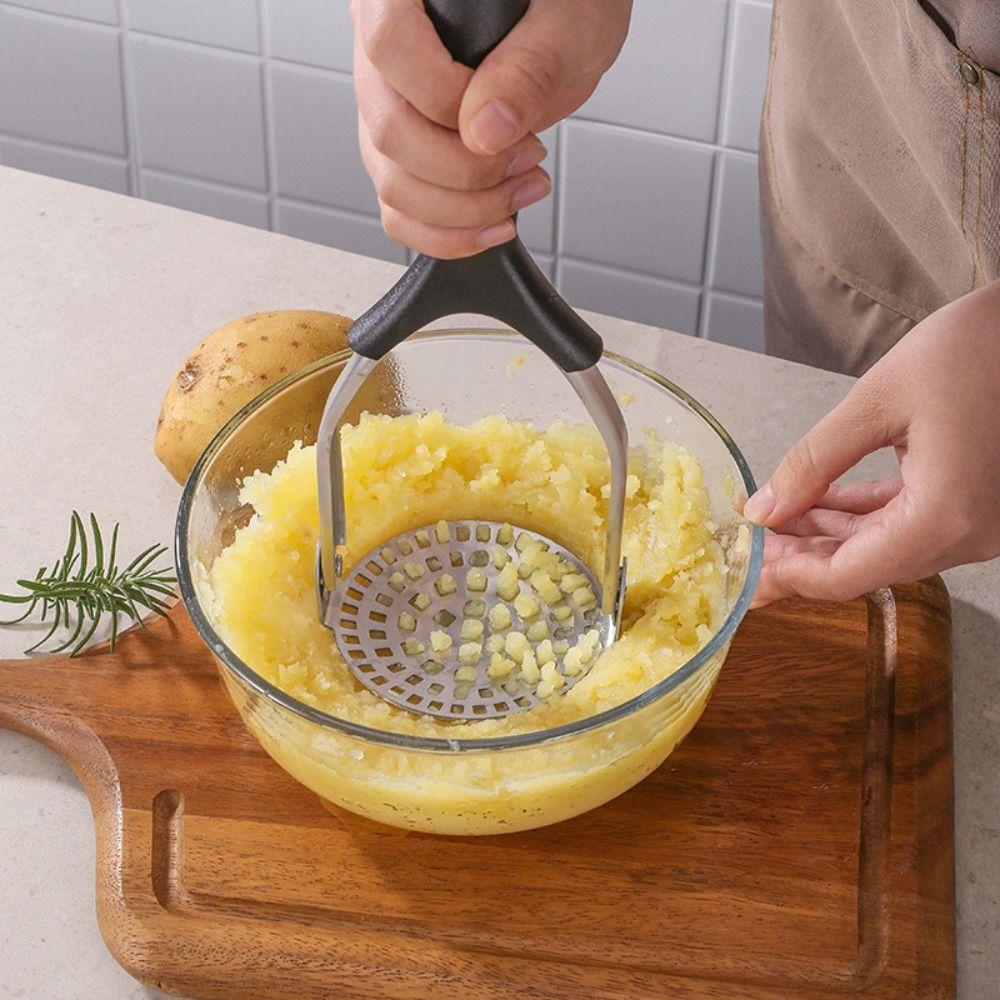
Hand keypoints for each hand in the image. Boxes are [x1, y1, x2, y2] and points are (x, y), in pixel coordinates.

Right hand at [351, 0, 631, 256]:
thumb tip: (484, 132)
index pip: (390, 48)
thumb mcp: (567, 23)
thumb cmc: (566, 6)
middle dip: (467, 170)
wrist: (568, 30)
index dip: (445, 98)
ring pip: (393, 183)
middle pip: (388, 131)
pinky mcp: (406, 156)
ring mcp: (388, 110)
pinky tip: (495, 222)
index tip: (502, 120)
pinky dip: (447, 234)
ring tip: (523, 188)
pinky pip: (400, 212)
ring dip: (464, 210)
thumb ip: (527, 70)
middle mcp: (383, 55)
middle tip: (527, 159)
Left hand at [746, 280, 999, 605]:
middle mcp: (968, 533)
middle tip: (749, 546)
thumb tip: (764, 509)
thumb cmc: (975, 348)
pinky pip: (905, 521)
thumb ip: (813, 462)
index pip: (849, 575)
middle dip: (801, 555)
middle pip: (864, 565)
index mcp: (944, 516)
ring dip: (825, 534)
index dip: (791, 574)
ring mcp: (976, 523)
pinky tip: (815, 502)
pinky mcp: (974, 503)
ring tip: (774, 518)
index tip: (751, 563)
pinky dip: (859, 515)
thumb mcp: (874, 402)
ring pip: (881, 546)